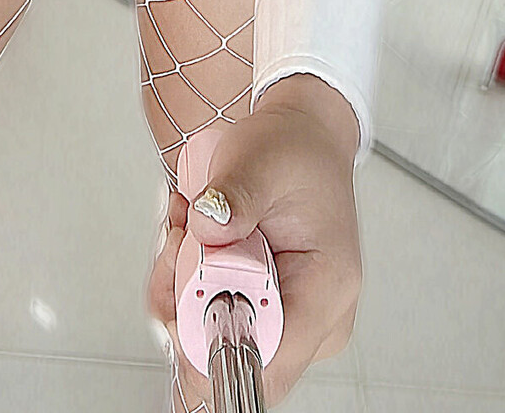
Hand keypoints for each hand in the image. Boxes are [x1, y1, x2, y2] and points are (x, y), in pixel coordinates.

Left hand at [149, 83, 361, 407]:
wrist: (303, 140)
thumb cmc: (295, 152)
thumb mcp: (261, 159)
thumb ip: (234, 194)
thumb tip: (207, 225)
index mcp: (325, 290)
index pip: (265, 364)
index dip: (208, 346)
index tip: (180, 297)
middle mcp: (316, 319)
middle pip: (230, 355)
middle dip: (186, 303)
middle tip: (179, 240)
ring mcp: (293, 320)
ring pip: (214, 340)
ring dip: (183, 287)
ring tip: (188, 227)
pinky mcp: (270, 313)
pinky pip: (213, 321)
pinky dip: (191, 283)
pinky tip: (194, 238)